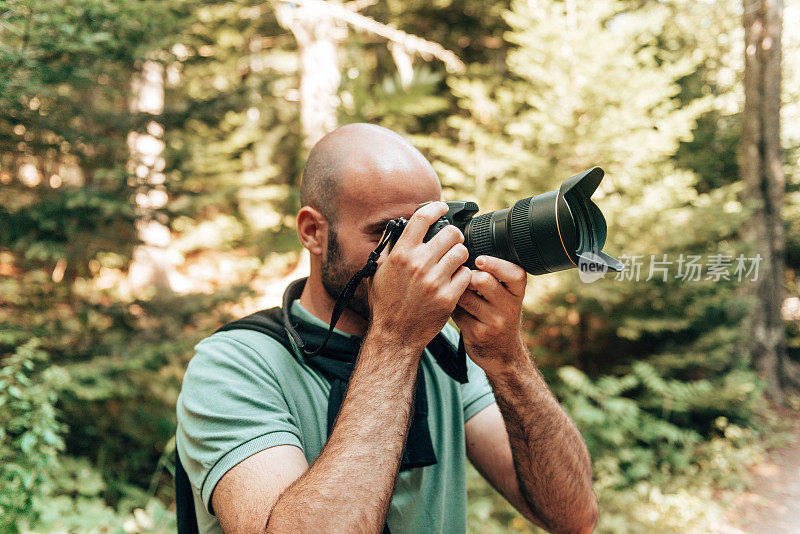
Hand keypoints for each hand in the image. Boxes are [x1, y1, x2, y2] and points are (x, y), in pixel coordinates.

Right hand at [367, 201, 471, 350]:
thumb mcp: (378, 271)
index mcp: (400, 254)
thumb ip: (388, 246)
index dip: (436, 207)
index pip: (422, 218)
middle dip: (454, 235)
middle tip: (453, 241)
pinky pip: (467, 275)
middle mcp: (418, 264)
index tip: (442, 207)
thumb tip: (398, 226)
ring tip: (455, 261)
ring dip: (460, 255)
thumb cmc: (385, 302)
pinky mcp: (448, 297)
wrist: (395, 334)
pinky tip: (456, 279)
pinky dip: (464, 276)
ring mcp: (435, 281)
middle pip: (451, 233)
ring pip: (462, 253)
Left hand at [451, 255, 527, 372]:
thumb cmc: (500, 317)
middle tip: (460, 276)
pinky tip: (451, 306)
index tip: (480, 260)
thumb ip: (496, 279)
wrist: (504, 355)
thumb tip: (465, 253)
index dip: (496, 264)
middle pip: (484, 281)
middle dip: (467, 275)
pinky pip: (457, 312)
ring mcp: (494, 322)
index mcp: (517, 294)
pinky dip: (451, 306)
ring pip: (466, 296)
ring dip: (455, 290)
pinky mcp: (477, 333)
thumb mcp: (508, 299)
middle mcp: (509, 308)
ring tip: (454, 290)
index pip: (515, 274)